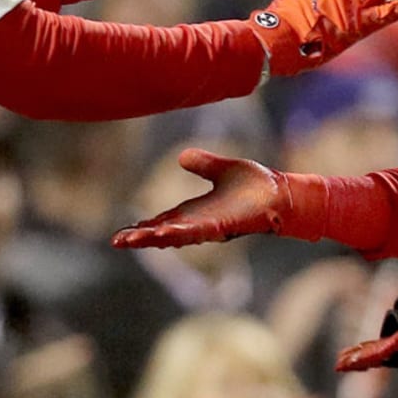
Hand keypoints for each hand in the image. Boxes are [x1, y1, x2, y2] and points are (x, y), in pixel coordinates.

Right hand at [111, 148, 318, 248]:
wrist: (281, 193)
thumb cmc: (256, 185)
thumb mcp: (222, 169)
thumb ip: (203, 164)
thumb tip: (181, 156)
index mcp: (195, 212)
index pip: (162, 221)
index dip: (142, 227)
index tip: (121, 234)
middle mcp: (199, 223)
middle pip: (162, 232)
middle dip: (140, 237)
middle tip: (116, 241)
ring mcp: (210, 227)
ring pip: (175, 235)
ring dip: (153, 238)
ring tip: (130, 240)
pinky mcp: (223, 227)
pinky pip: (197, 231)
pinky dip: (179, 233)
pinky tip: (163, 233)